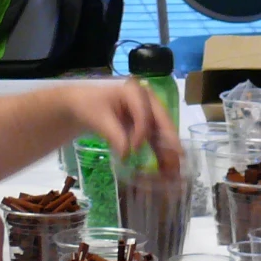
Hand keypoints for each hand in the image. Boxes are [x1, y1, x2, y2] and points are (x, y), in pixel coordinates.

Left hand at [66, 78, 180, 170]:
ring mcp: (148, 112)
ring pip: (162, 132)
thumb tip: (127, 156)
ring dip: (167, 150)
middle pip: (162, 122)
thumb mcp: (99, 119)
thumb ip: (114, 136)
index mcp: (135, 91)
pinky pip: (155, 138)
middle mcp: (147, 99)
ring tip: (173, 169)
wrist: (83, 106)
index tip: (135, 151)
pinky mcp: (146, 124)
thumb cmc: (89, 107)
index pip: (144, 113)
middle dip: (169, 143)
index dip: (142, 132)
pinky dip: (159, 152)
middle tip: (177, 161)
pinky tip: (165, 166)